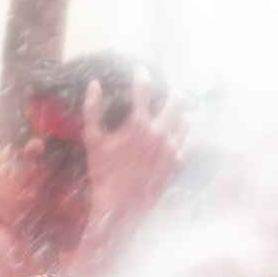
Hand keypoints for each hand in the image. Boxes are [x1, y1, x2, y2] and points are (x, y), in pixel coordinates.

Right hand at [83, 69, 185, 231]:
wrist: (120, 207)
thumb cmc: (104, 173)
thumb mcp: (93, 140)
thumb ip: (92, 110)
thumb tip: (94, 84)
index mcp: (139, 124)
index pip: (144, 89)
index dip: (141, 74)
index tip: (139, 69)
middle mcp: (161, 133)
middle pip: (177, 101)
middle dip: (171, 92)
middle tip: (165, 91)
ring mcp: (172, 149)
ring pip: (185, 121)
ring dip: (178, 114)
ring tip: (169, 113)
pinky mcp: (178, 164)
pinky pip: (185, 143)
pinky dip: (179, 136)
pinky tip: (171, 137)